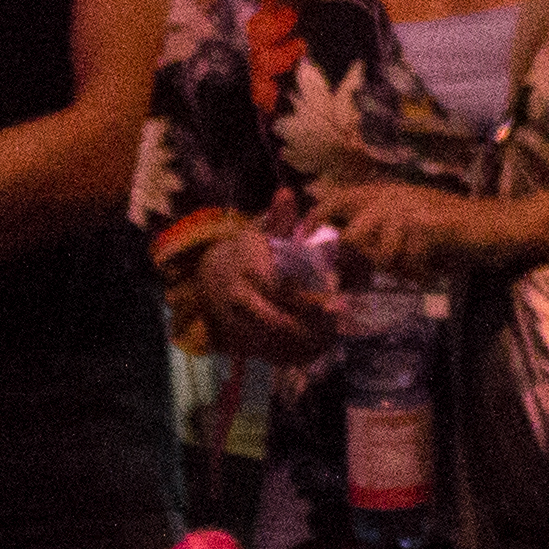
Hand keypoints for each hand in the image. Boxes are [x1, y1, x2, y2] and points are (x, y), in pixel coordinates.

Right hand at [191, 224, 338, 363]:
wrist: (211, 278)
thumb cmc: (248, 254)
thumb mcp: (261, 234)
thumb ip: (279, 219)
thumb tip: (286, 192)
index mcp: (250, 269)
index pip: (284, 290)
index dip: (312, 300)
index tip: (336, 305)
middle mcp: (241, 299)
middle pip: (281, 321)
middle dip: (311, 327)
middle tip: (336, 325)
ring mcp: (239, 324)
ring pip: (276, 343)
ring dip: (306, 344)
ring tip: (330, 337)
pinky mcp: (240, 343)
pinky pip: (269, 356)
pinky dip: (294, 356)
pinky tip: (314, 348)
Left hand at [311, 178, 513, 287]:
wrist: (503, 226)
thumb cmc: (456, 232)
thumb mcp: (410, 227)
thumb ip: (378, 236)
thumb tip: (342, 260)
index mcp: (385, 192)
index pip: (334, 201)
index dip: (314, 223)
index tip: (304, 249)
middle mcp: (392, 196)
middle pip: (351, 237)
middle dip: (360, 263)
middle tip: (379, 276)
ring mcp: (409, 210)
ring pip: (378, 254)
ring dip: (398, 270)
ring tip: (420, 268)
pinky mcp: (427, 227)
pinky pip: (407, 263)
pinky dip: (420, 273)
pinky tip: (434, 268)